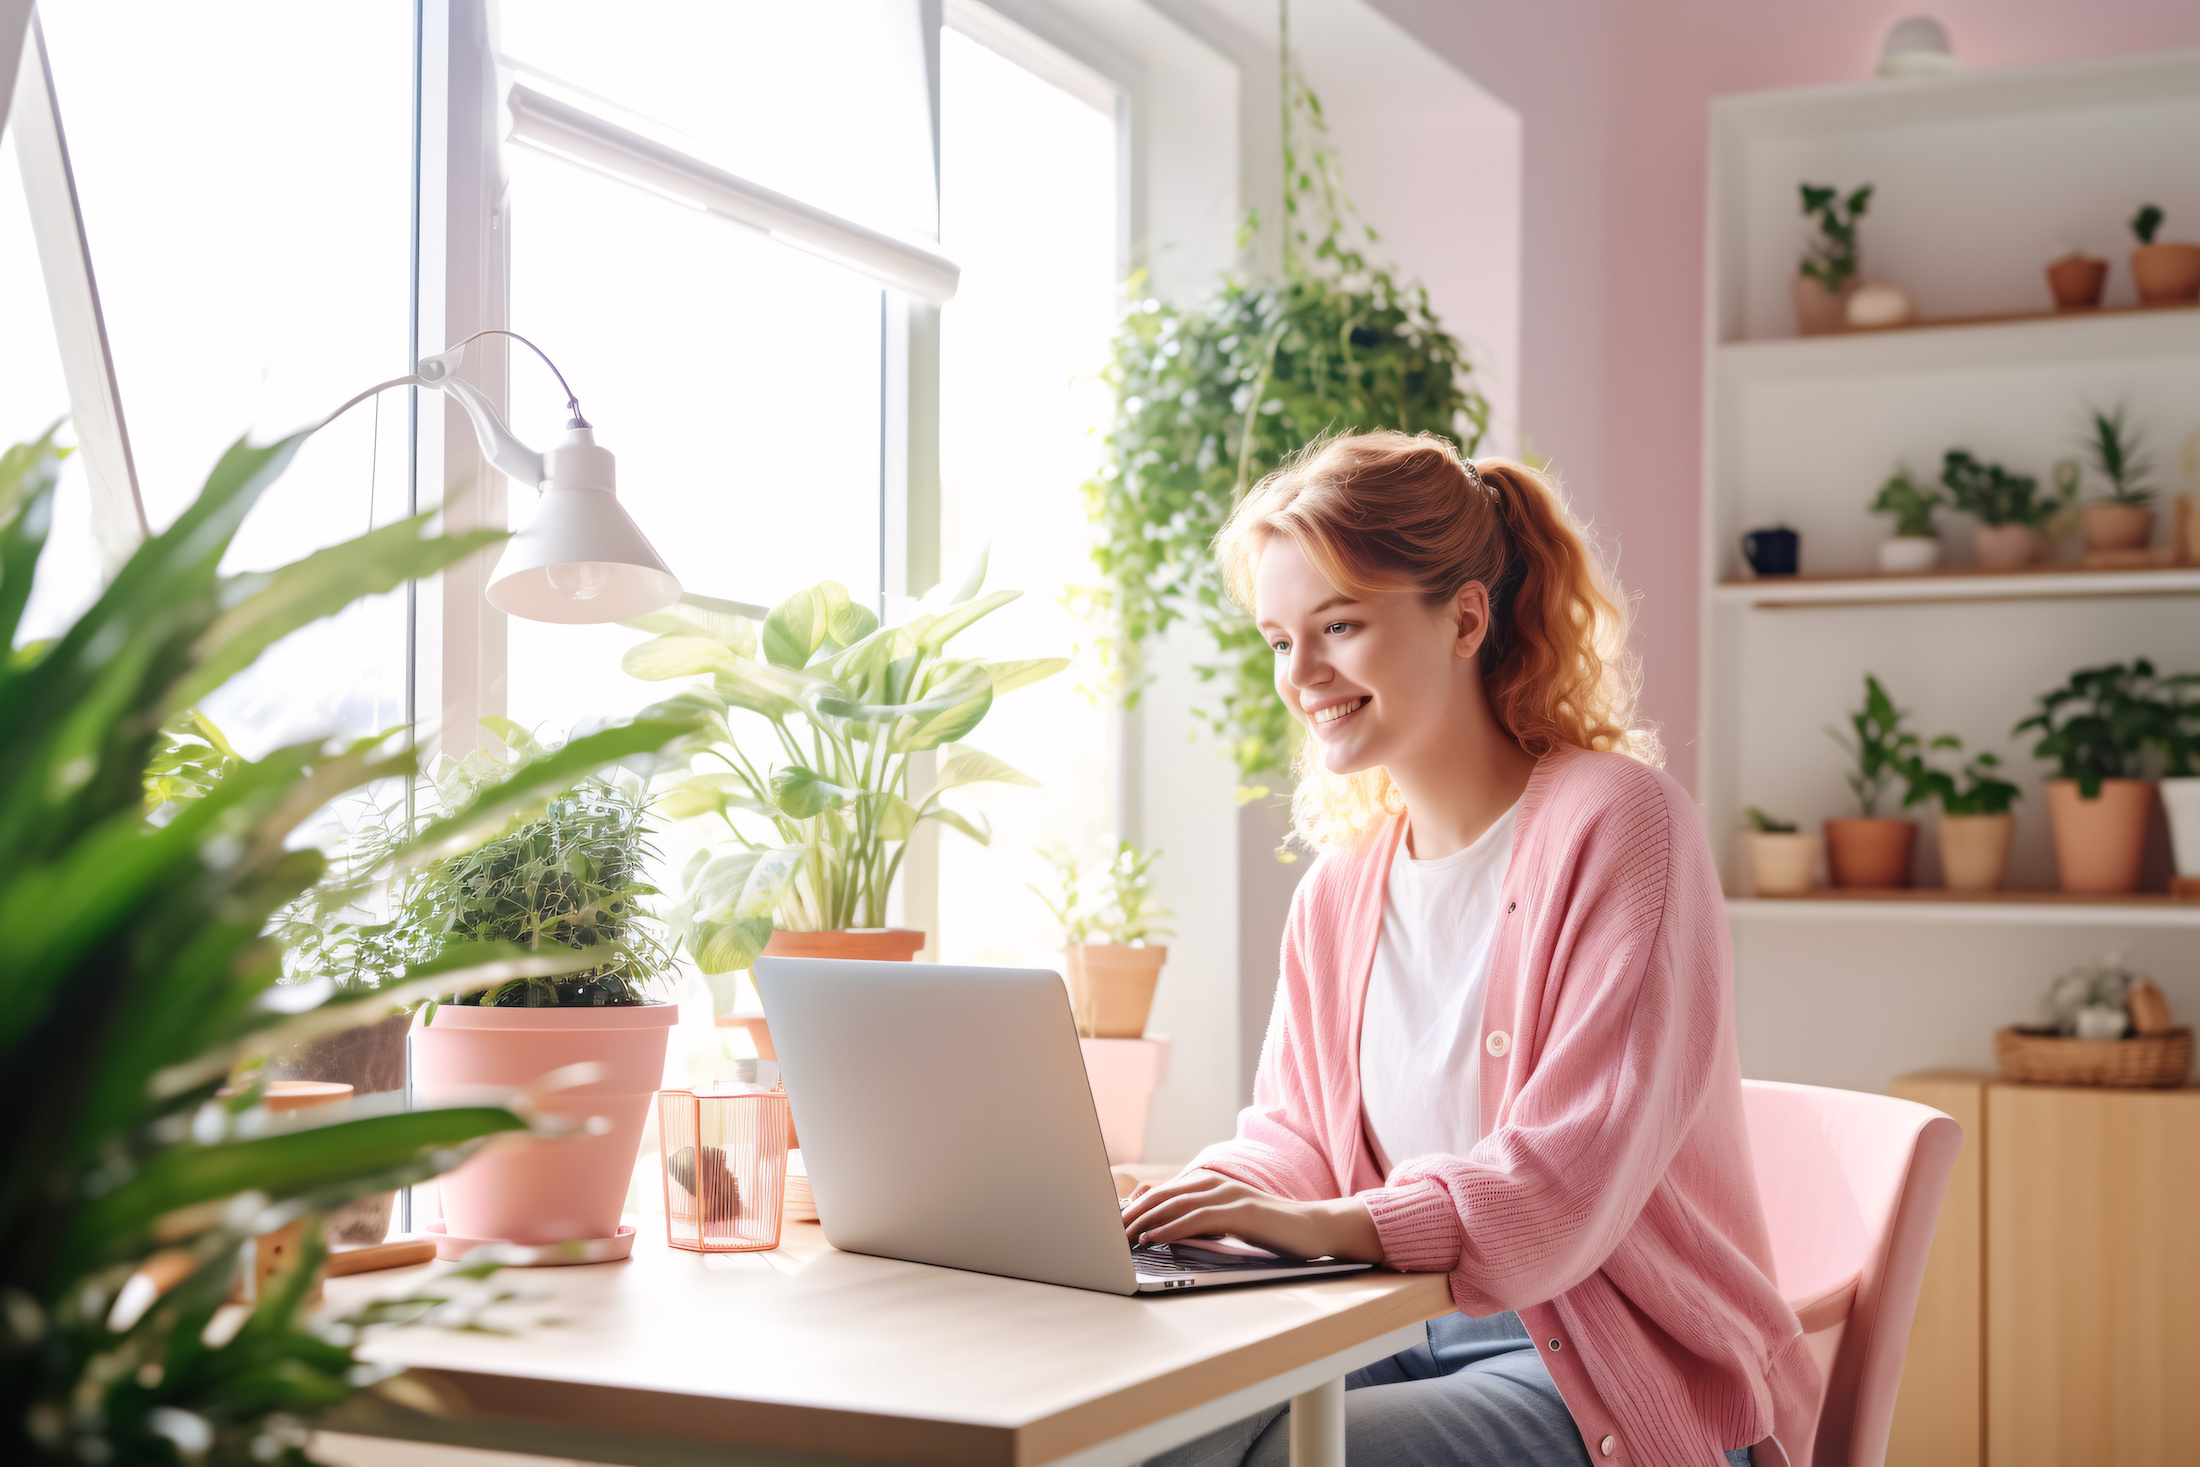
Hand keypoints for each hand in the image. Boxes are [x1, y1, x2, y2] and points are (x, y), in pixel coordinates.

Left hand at [1120, 1170, 1383, 1263]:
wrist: (1312, 1229)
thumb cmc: (1269, 1230)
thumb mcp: (1228, 1224)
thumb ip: (1200, 1222)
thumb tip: (1164, 1233)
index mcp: (1209, 1184)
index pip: (1163, 1192)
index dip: (1136, 1206)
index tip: (1112, 1224)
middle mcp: (1214, 1183)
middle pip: (1162, 1195)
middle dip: (1132, 1213)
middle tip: (1107, 1231)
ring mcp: (1227, 1194)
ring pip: (1175, 1205)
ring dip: (1145, 1222)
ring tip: (1122, 1237)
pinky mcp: (1239, 1211)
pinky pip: (1197, 1218)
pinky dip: (1172, 1228)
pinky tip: (1154, 1238)